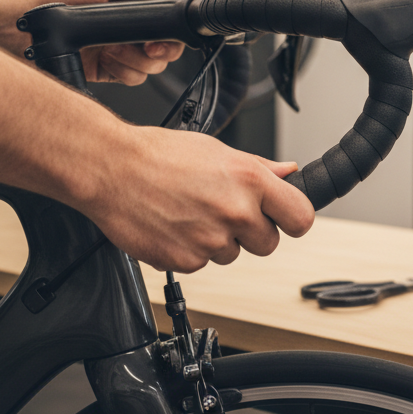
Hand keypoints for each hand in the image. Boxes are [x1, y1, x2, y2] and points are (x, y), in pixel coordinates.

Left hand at [0, 0, 187, 83]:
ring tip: (112, 49)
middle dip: (159, 51)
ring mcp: (123, 52)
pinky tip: (105, 59)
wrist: (26, 26)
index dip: (173, 34)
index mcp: (135, 7)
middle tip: (145, 48)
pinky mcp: (112, 71)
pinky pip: (133, 78)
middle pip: (166, 50)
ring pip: (152, 67)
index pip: (168, 23)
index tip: (163, 38)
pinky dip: (123, 71)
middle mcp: (132, 31)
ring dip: (135, 60)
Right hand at [83, 127, 314, 271]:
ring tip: (191, 212)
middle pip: (268, 244)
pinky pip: (201, 263)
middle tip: (225, 211)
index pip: (300, 217)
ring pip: (232, 254)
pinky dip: (190, 250)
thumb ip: (259, 167)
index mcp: (250, 180)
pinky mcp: (186, 261)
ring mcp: (211, 240)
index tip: (285, 218)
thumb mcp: (218, 150)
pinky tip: (174, 225)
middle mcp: (235, 212)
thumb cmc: (159, 154)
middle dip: (252, 232)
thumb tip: (288, 172)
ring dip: (218, 240)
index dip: (293, 219)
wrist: (112, 169)